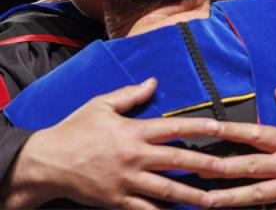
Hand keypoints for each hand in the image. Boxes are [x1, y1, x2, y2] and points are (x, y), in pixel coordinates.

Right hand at [2, 78, 221, 208]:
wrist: (46, 162)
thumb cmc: (76, 129)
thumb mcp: (102, 105)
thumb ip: (131, 95)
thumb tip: (154, 81)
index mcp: (134, 131)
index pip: (173, 127)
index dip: (198, 126)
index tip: (219, 126)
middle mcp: (135, 157)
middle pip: (176, 160)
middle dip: (203, 164)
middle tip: (226, 167)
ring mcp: (127, 182)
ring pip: (166, 190)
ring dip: (191, 195)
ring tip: (213, 200)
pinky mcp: (117, 201)